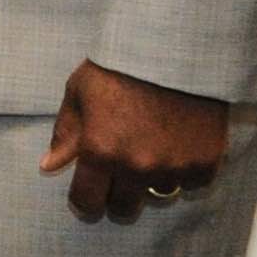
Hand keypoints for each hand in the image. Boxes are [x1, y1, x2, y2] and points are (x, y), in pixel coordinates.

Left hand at [42, 60, 231, 222]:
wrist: (175, 49)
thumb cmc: (120, 67)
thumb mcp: (80, 92)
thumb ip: (66, 133)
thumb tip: (50, 165)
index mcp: (100, 152)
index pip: (87, 201)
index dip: (84, 202)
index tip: (89, 195)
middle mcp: (136, 167)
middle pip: (124, 208)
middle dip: (118, 196)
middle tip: (120, 176)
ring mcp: (173, 167)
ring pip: (158, 194)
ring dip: (153, 181)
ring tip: (153, 151)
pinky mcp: (206, 162)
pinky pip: (192, 182)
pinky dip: (185, 170)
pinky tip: (180, 146)